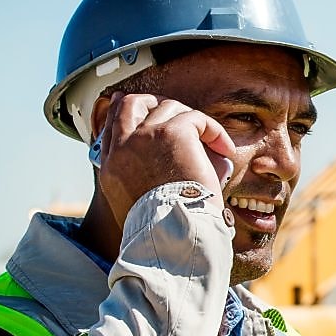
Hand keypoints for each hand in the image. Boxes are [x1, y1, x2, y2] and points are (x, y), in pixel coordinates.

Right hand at [95, 92, 236, 226]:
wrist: (173, 234)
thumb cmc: (165, 229)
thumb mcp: (138, 205)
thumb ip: (143, 179)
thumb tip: (171, 164)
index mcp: (112, 166)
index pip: (113, 124)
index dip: (126, 112)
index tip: (141, 108)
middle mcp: (123, 147)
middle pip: (131, 103)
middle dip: (154, 101)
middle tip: (178, 114)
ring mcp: (146, 136)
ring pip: (168, 108)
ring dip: (192, 122)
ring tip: (210, 144)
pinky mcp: (173, 133)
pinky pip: (196, 118)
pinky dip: (214, 131)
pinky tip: (223, 149)